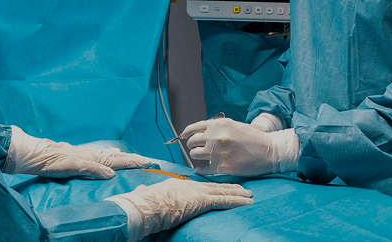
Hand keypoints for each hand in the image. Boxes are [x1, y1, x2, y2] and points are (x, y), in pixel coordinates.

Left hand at [5, 126, 152, 178]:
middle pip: (117, 156)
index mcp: (94, 157)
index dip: (133, 162)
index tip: (148, 162)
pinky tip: (107, 155)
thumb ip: (93, 169)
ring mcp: (86, 154)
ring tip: (132, 158)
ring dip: (122, 157)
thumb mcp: (74, 167)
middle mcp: (92, 154)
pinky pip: (100, 156)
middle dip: (132, 159)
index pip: (118, 160)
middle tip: (146, 160)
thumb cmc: (54, 162)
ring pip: (109, 155)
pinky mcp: (79, 156)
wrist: (37, 154)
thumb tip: (112, 174)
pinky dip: (110, 156)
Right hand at [105, 178, 251, 240]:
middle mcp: (191, 186)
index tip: (220, 187)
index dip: (212, 187)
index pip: (200, 186)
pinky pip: (223, 200)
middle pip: (215, 186)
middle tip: (243, 188)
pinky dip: (237, 200)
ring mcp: (198, 193)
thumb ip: (147, 193)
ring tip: (250, 194)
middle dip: (230, 187)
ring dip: (238, 193)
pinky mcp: (202, 201)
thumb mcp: (146, 196)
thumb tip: (141, 191)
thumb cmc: (143, 204)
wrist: (145, 205)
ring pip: (223, 192)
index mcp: (178, 185)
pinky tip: (247, 201)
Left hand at [184, 118, 296, 175]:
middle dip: (193, 145)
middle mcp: (217, 137)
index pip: (194, 128)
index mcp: (219, 124)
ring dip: (197, 156)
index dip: (186, 133)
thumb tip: (199, 133)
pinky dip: (200, 169)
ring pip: (195, 155)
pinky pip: (202, 169)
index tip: (184, 137)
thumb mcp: (234, 126)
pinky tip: (201, 168)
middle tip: (197, 148)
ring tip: (204, 157)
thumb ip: (217, 128)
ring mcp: (218, 152)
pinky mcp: (222, 167)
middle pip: (192, 142)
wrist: (269, 151)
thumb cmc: (253, 138)